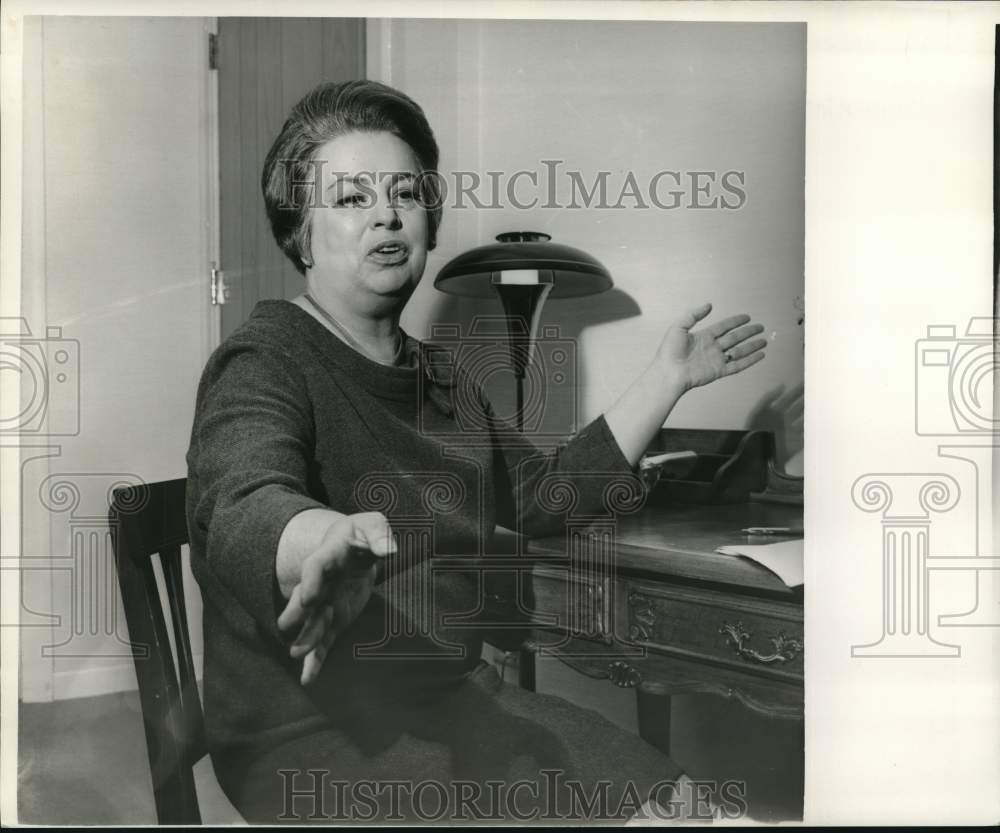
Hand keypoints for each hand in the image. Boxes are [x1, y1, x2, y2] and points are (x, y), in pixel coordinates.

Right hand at [276, 512, 395, 684]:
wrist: (355, 549)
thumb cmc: (364, 534)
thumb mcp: (373, 526)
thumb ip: (379, 536)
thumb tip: (390, 551)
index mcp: (327, 556)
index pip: (314, 567)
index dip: (310, 582)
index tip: (308, 598)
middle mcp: (320, 584)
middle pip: (304, 599)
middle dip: (296, 613)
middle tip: (287, 628)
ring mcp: (324, 605)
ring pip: (311, 624)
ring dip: (306, 638)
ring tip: (298, 655)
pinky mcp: (333, 621)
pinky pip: (323, 642)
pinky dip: (316, 660)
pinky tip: (309, 679)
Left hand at [655, 302, 766, 391]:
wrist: (669, 373)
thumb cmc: (669, 351)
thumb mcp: (678, 327)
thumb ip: (694, 315)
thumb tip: (709, 305)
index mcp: (703, 337)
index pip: (723, 327)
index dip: (735, 321)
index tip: (747, 317)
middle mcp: (712, 347)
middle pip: (734, 338)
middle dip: (748, 332)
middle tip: (760, 327)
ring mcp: (716, 359)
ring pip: (739, 351)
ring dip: (752, 346)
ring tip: (764, 341)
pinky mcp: (719, 371)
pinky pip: (738, 365)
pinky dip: (750, 360)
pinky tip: (760, 355)